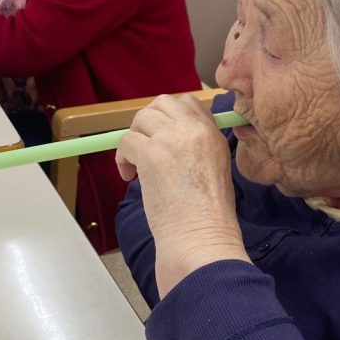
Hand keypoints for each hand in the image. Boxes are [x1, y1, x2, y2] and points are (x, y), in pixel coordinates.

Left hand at [116, 94, 249, 296]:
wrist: (201, 237)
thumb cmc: (209, 216)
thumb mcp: (216, 167)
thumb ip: (197, 145)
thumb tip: (170, 139)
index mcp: (212, 133)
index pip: (187, 102)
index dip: (170, 116)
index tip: (162, 135)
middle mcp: (193, 129)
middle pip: (161, 102)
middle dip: (147, 120)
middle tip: (144, 144)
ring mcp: (171, 139)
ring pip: (140, 119)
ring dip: (134, 139)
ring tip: (135, 164)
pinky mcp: (151, 154)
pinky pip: (126, 141)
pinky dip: (122, 158)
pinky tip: (129, 176)